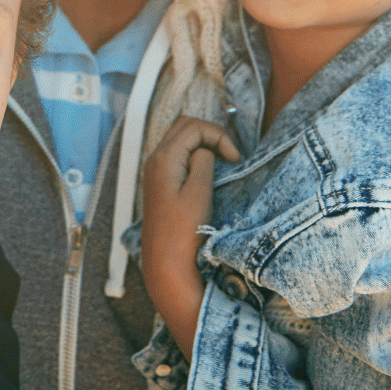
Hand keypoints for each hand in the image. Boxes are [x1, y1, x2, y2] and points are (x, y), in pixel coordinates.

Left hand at [140, 116, 239, 359]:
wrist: (166, 263)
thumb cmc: (183, 231)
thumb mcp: (199, 192)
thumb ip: (203, 162)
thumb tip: (203, 150)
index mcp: (163, 158)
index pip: (193, 126)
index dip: (218, 135)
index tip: (235, 158)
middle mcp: (155, 159)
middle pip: (184, 126)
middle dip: (210, 134)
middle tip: (230, 155)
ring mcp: (155, 171)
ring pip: (179, 139)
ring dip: (202, 144)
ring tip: (222, 162)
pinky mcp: (159, 183)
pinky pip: (177, 155)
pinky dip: (194, 155)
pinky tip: (207, 172)